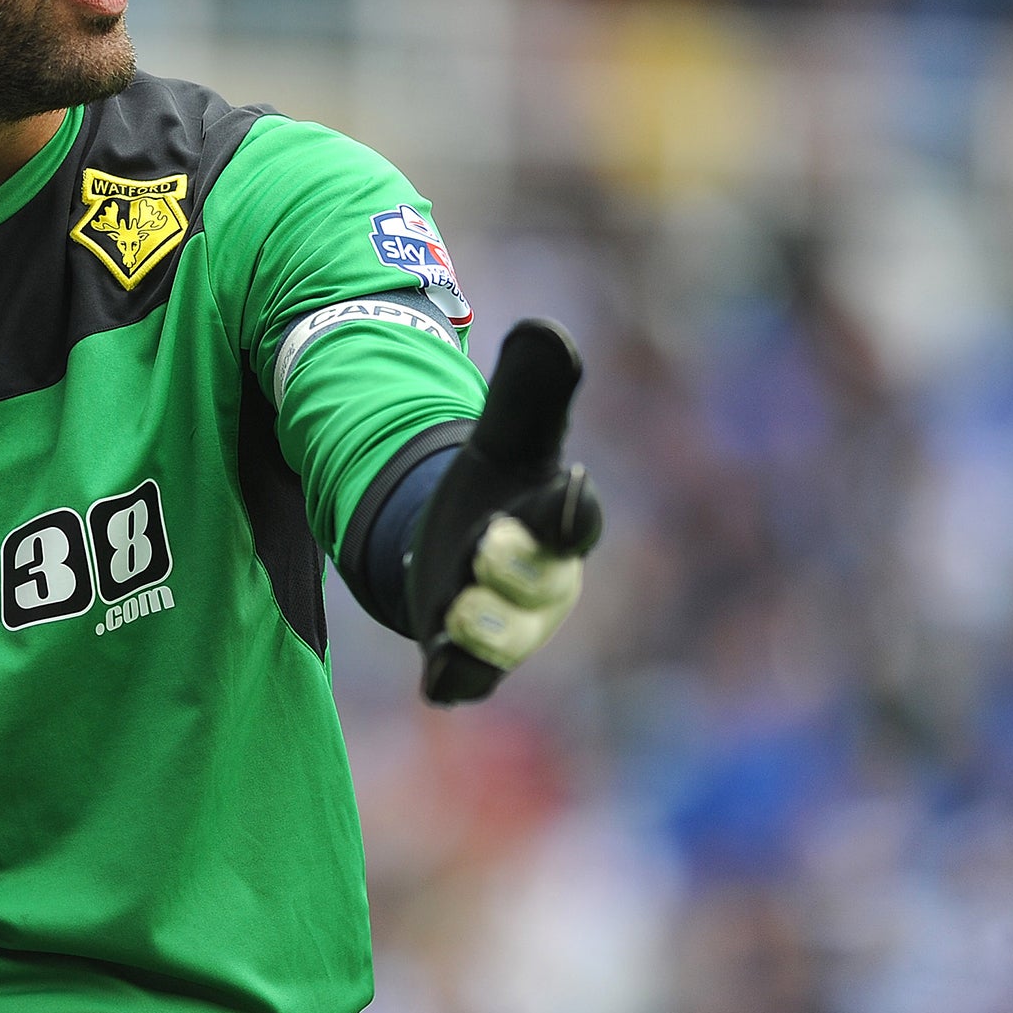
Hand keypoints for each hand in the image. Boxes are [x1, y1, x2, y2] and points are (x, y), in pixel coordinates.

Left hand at [403, 319, 601, 705]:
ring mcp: (510, 627)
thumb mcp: (506, 436)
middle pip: (540, 585)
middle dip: (515, 567)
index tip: (572, 484)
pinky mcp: (471, 660)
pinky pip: (469, 682)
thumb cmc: (499, 488)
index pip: (577, 517)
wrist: (462, 549)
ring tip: (453, 610)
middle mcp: (544, 581)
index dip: (573, 506)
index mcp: (558, 519)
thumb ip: (528, 388)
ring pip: (506, 641)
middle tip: (486, 541)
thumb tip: (546, 330)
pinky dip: (455, 680)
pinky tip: (435, 675)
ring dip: (480, 627)